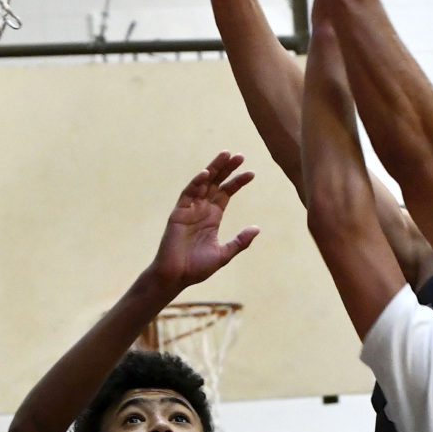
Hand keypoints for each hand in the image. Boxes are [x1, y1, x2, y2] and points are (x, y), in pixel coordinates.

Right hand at [152, 152, 259, 293]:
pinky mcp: (178, 213)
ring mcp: (189, 210)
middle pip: (216, 183)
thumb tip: (257, 228)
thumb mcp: (224, 254)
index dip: (238, 182)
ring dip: (213, 169)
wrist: (176, 277)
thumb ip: (240, 241)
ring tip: (225, 155)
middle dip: (227, 169)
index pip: (226, 193)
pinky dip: (196, 183)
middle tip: (240, 155)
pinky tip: (206, 174)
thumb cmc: (196, 268)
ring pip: (203, 183)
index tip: (252, 173)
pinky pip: (187, 194)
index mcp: (213, 217)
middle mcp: (201, 210)